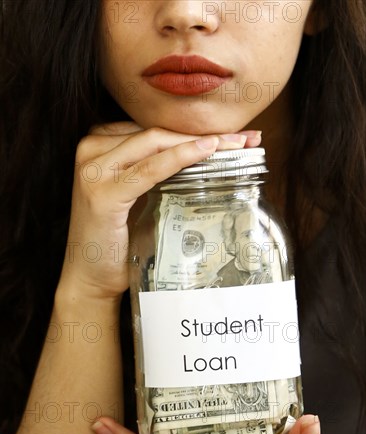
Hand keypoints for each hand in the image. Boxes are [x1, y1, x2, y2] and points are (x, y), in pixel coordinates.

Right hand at [57, 123, 261, 300]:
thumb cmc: (117, 240)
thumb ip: (156, 173)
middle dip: (206, 134)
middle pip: (158, 132)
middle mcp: (91, 150)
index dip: (195, 129)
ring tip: (237, 146)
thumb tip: (206, 159)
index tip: (235, 136)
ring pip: (156, 143)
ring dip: (200, 143)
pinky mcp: (102, 192)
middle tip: (246, 140)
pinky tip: (206, 152)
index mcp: (100, 145)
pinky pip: (150, 168)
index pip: (155, 130)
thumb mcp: (138, 197)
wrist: (89, 277)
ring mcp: (93, 169)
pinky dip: (180, 158)